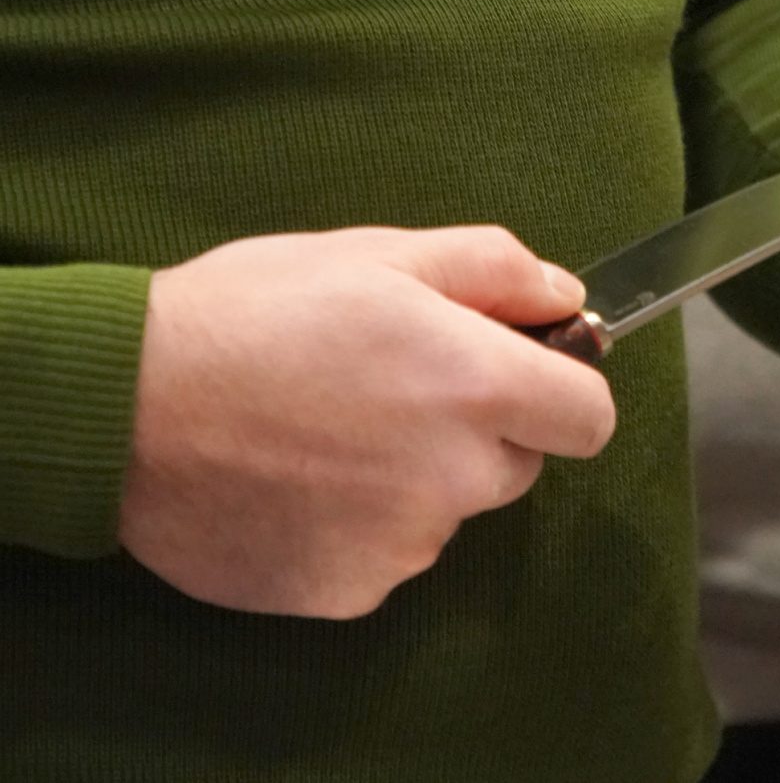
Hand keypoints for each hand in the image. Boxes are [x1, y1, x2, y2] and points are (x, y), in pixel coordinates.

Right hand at [118, 226, 614, 617]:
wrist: (124, 405)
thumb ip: (492, 268)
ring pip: (450, 510)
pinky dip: (363, 525)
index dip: (565, 390)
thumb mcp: (373, 254)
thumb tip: (564, 295)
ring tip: (330, 432)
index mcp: (473, 385)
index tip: (527, 374)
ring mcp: (403, 544)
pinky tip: (301, 482)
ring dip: (417, 478)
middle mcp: (454, 477)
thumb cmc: (248, 315)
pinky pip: (391, 554)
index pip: (590, 417)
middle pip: (517, 464)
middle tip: (394, 390)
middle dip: (478, 429)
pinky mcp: (352, 590)